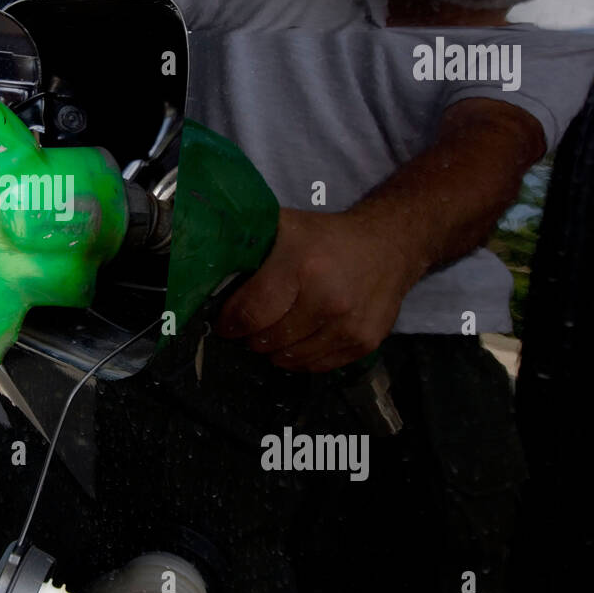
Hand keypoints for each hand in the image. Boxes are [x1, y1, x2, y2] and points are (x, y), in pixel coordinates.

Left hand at [215, 208, 424, 372]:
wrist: (388, 247)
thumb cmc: (327, 238)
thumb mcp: (284, 226)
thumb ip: (246, 242)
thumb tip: (204, 258)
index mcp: (302, 267)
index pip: (251, 313)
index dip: (231, 323)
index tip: (225, 322)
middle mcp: (327, 300)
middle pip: (267, 340)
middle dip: (250, 336)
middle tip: (249, 326)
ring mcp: (348, 325)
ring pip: (289, 358)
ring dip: (273, 350)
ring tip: (272, 332)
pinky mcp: (364, 342)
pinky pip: (316, 366)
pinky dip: (300, 358)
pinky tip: (296, 340)